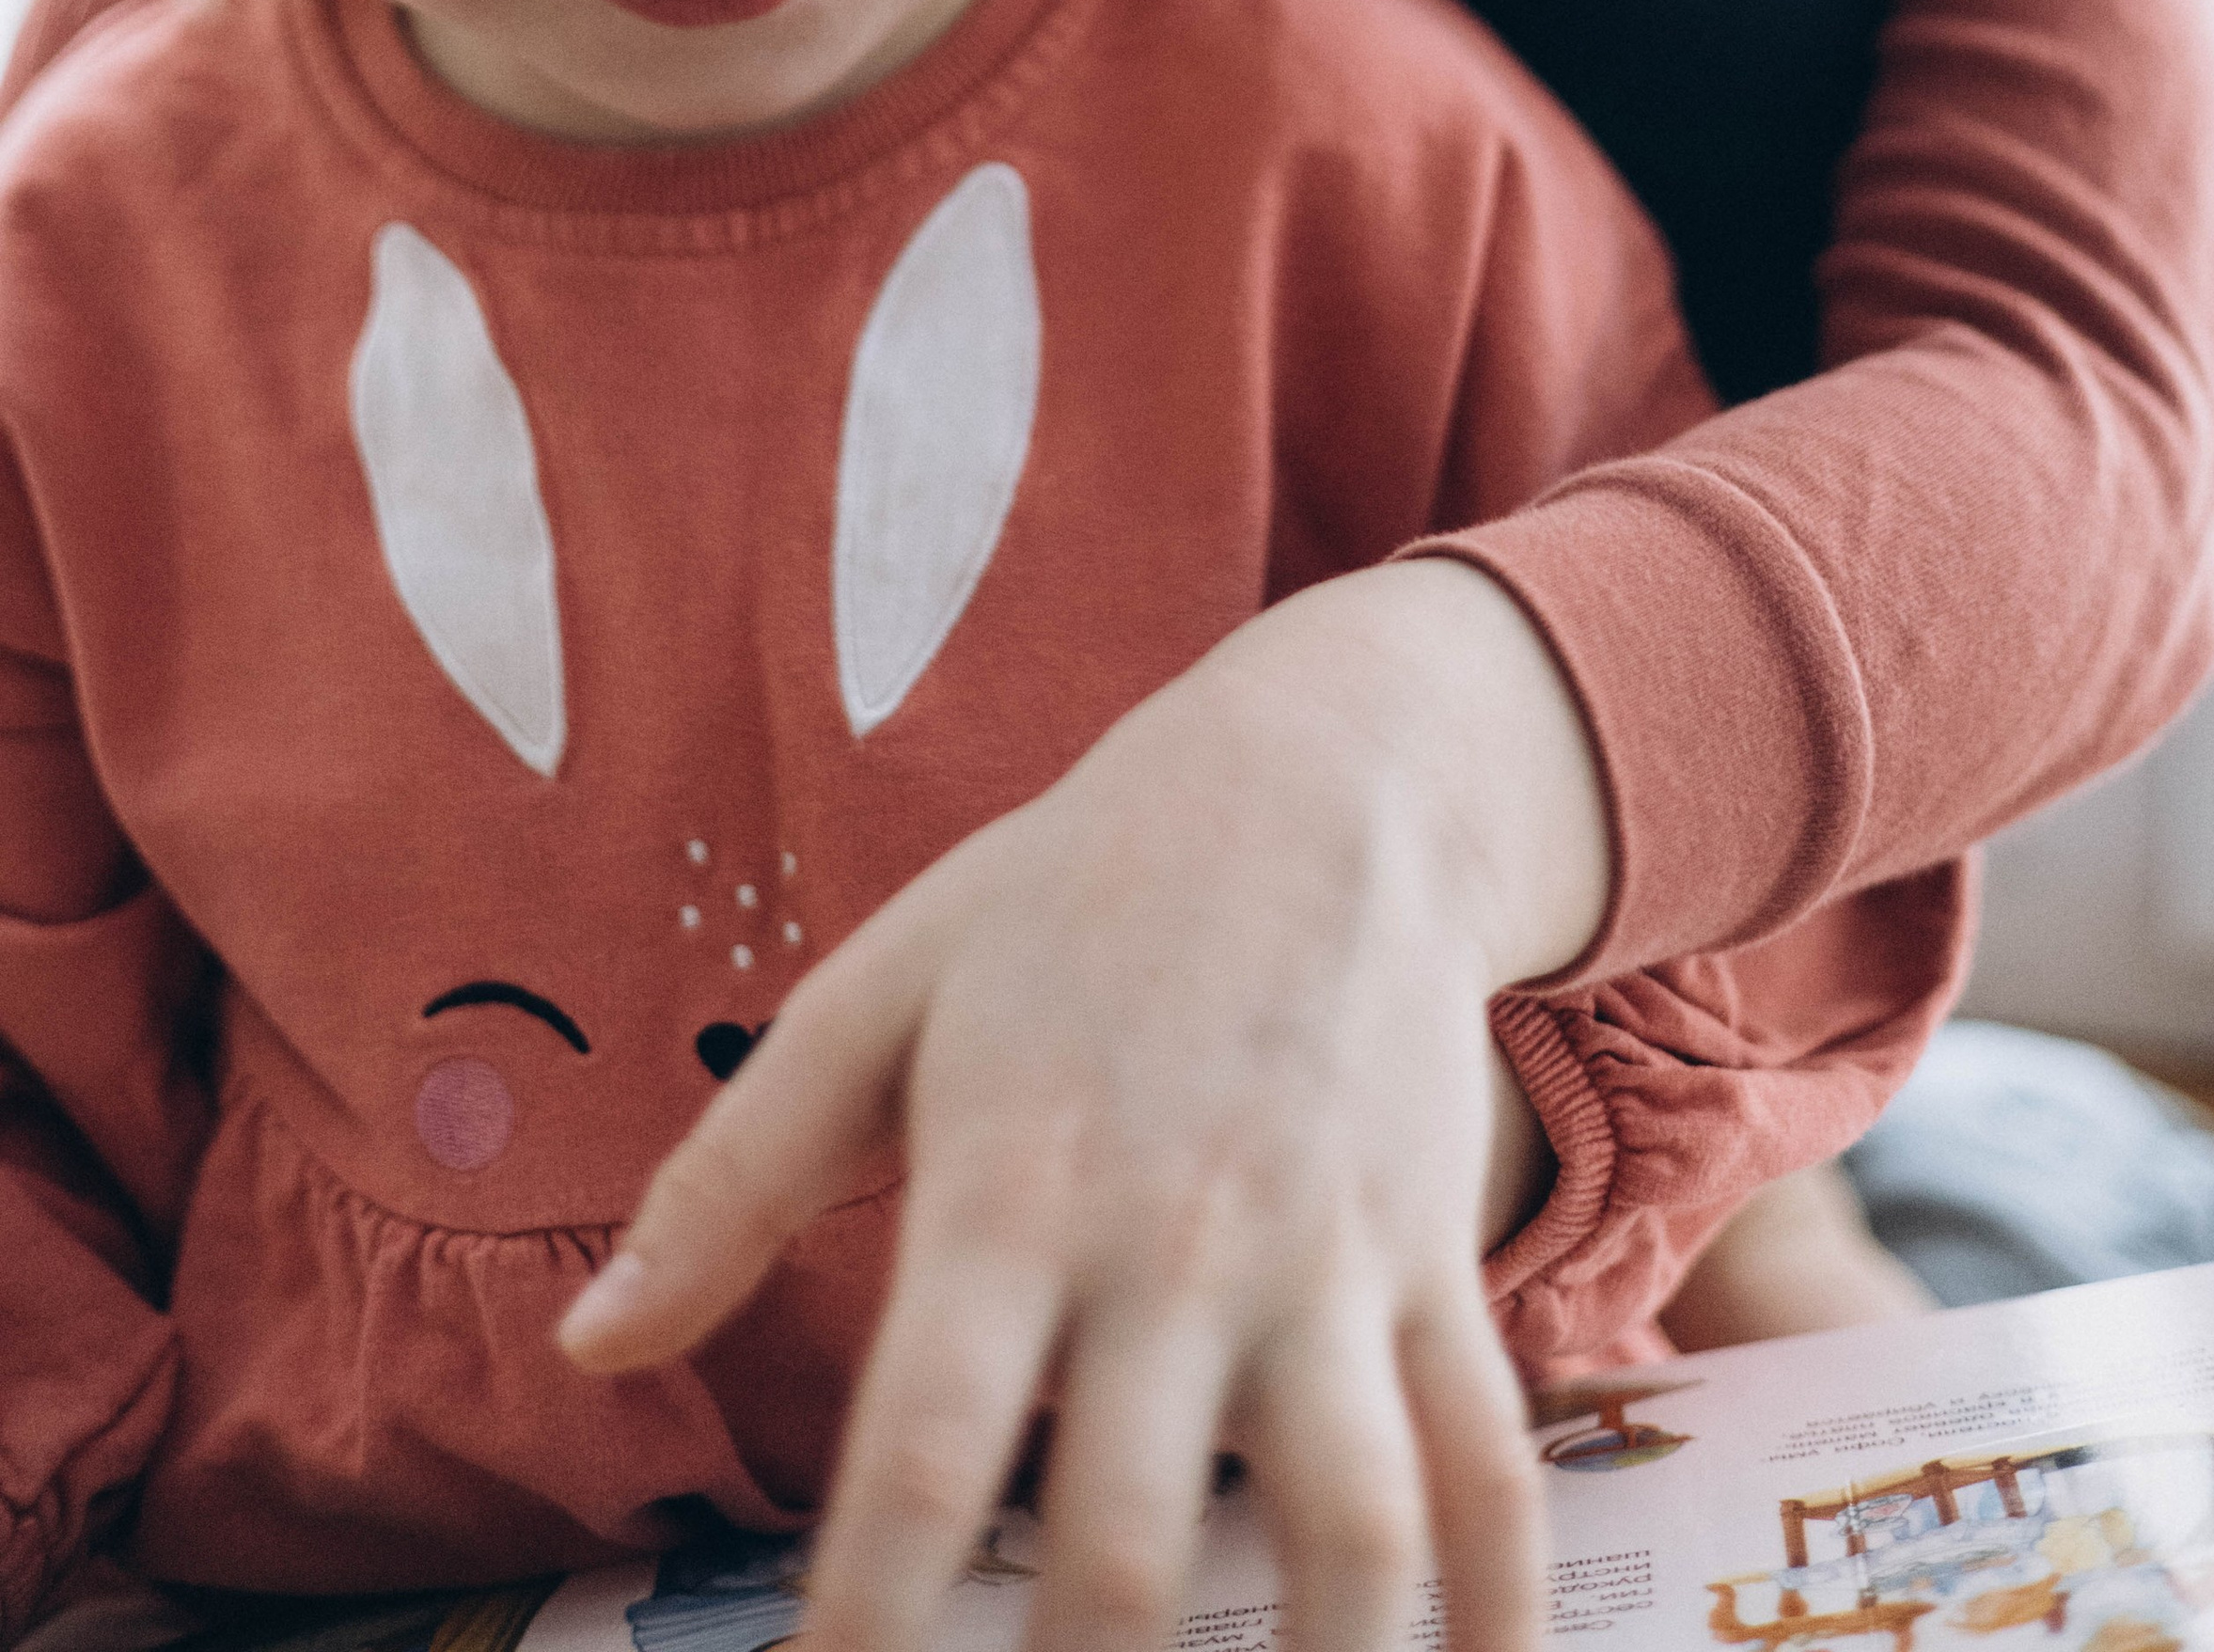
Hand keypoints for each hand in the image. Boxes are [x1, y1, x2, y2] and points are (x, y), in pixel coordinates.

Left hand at [558, 559, 1610, 1651]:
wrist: (1327, 776)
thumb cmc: (1072, 892)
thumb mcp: (879, 992)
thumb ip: (729, 1180)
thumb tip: (585, 1350)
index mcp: (1011, 1182)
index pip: (920, 1451)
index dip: (867, 1628)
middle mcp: (1173, 1241)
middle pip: (1128, 1543)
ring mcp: (1326, 1257)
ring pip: (1351, 1526)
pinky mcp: (1434, 1255)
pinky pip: (1490, 1460)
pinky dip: (1499, 1605)